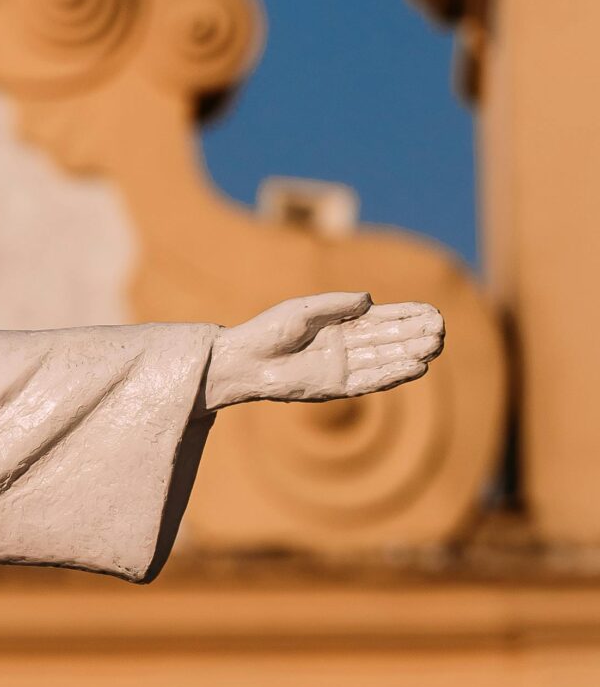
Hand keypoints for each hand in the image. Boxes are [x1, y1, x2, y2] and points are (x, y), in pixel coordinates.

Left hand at [204, 293, 444, 409]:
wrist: (244, 360)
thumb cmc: (268, 330)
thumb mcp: (303, 309)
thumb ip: (336, 305)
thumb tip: (370, 300)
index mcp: (340, 324)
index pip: (381, 319)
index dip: (407, 316)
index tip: (432, 312)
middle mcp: (346, 345)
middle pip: (389, 340)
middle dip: (415, 334)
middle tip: (442, 328)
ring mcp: (343, 367)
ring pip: (385, 360)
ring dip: (410, 354)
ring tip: (436, 346)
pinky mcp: (336, 386)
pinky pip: (371, 381)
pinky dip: (393, 374)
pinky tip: (416, 367)